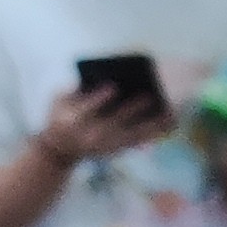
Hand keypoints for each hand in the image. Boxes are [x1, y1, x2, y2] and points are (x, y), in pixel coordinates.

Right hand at [37, 82, 167, 167]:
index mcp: (72, 121)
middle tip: (149, 95)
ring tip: (168, 112)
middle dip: (132, 109)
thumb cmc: (60, 116)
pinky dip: (155, 134)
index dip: (99, 98)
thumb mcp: (57, 100)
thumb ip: (73, 89)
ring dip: (152, 125)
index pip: (87, 109)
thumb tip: (98, 76)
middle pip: (114, 122)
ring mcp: (105, 145)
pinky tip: (169, 125)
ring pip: (131, 135)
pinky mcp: (117, 150)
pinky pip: (139, 142)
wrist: (60, 150)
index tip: (112, 86)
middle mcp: (90, 135)